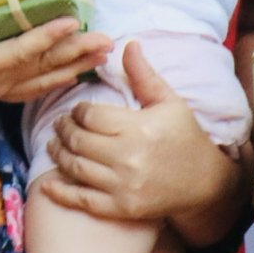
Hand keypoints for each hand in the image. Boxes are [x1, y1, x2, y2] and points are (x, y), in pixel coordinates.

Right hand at [0, 13, 110, 156]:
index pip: (19, 54)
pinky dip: (54, 80)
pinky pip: (31, 88)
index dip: (46, 38)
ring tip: (100, 55)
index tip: (73, 23)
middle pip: (41, 67)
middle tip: (107, 41)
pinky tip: (68, 76)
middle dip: (75, 53)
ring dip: (73, 66)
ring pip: (42, 78)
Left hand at [40, 40, 245, 231]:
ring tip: (54, 145)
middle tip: (59, 125)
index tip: (77, 111)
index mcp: (139, 128)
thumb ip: (144, 75)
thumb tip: (127, 44)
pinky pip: (82, 201)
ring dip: (58, 154)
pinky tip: (47, 185)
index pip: (90, 116)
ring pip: (75, 168)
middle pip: (78, 140)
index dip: (77, 112)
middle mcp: (128, 158)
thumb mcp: (170, 102)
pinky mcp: (121, 208)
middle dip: (63, 130)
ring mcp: (123, 186)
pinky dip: (61, 193)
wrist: (206, 185)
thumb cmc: (186, 138)